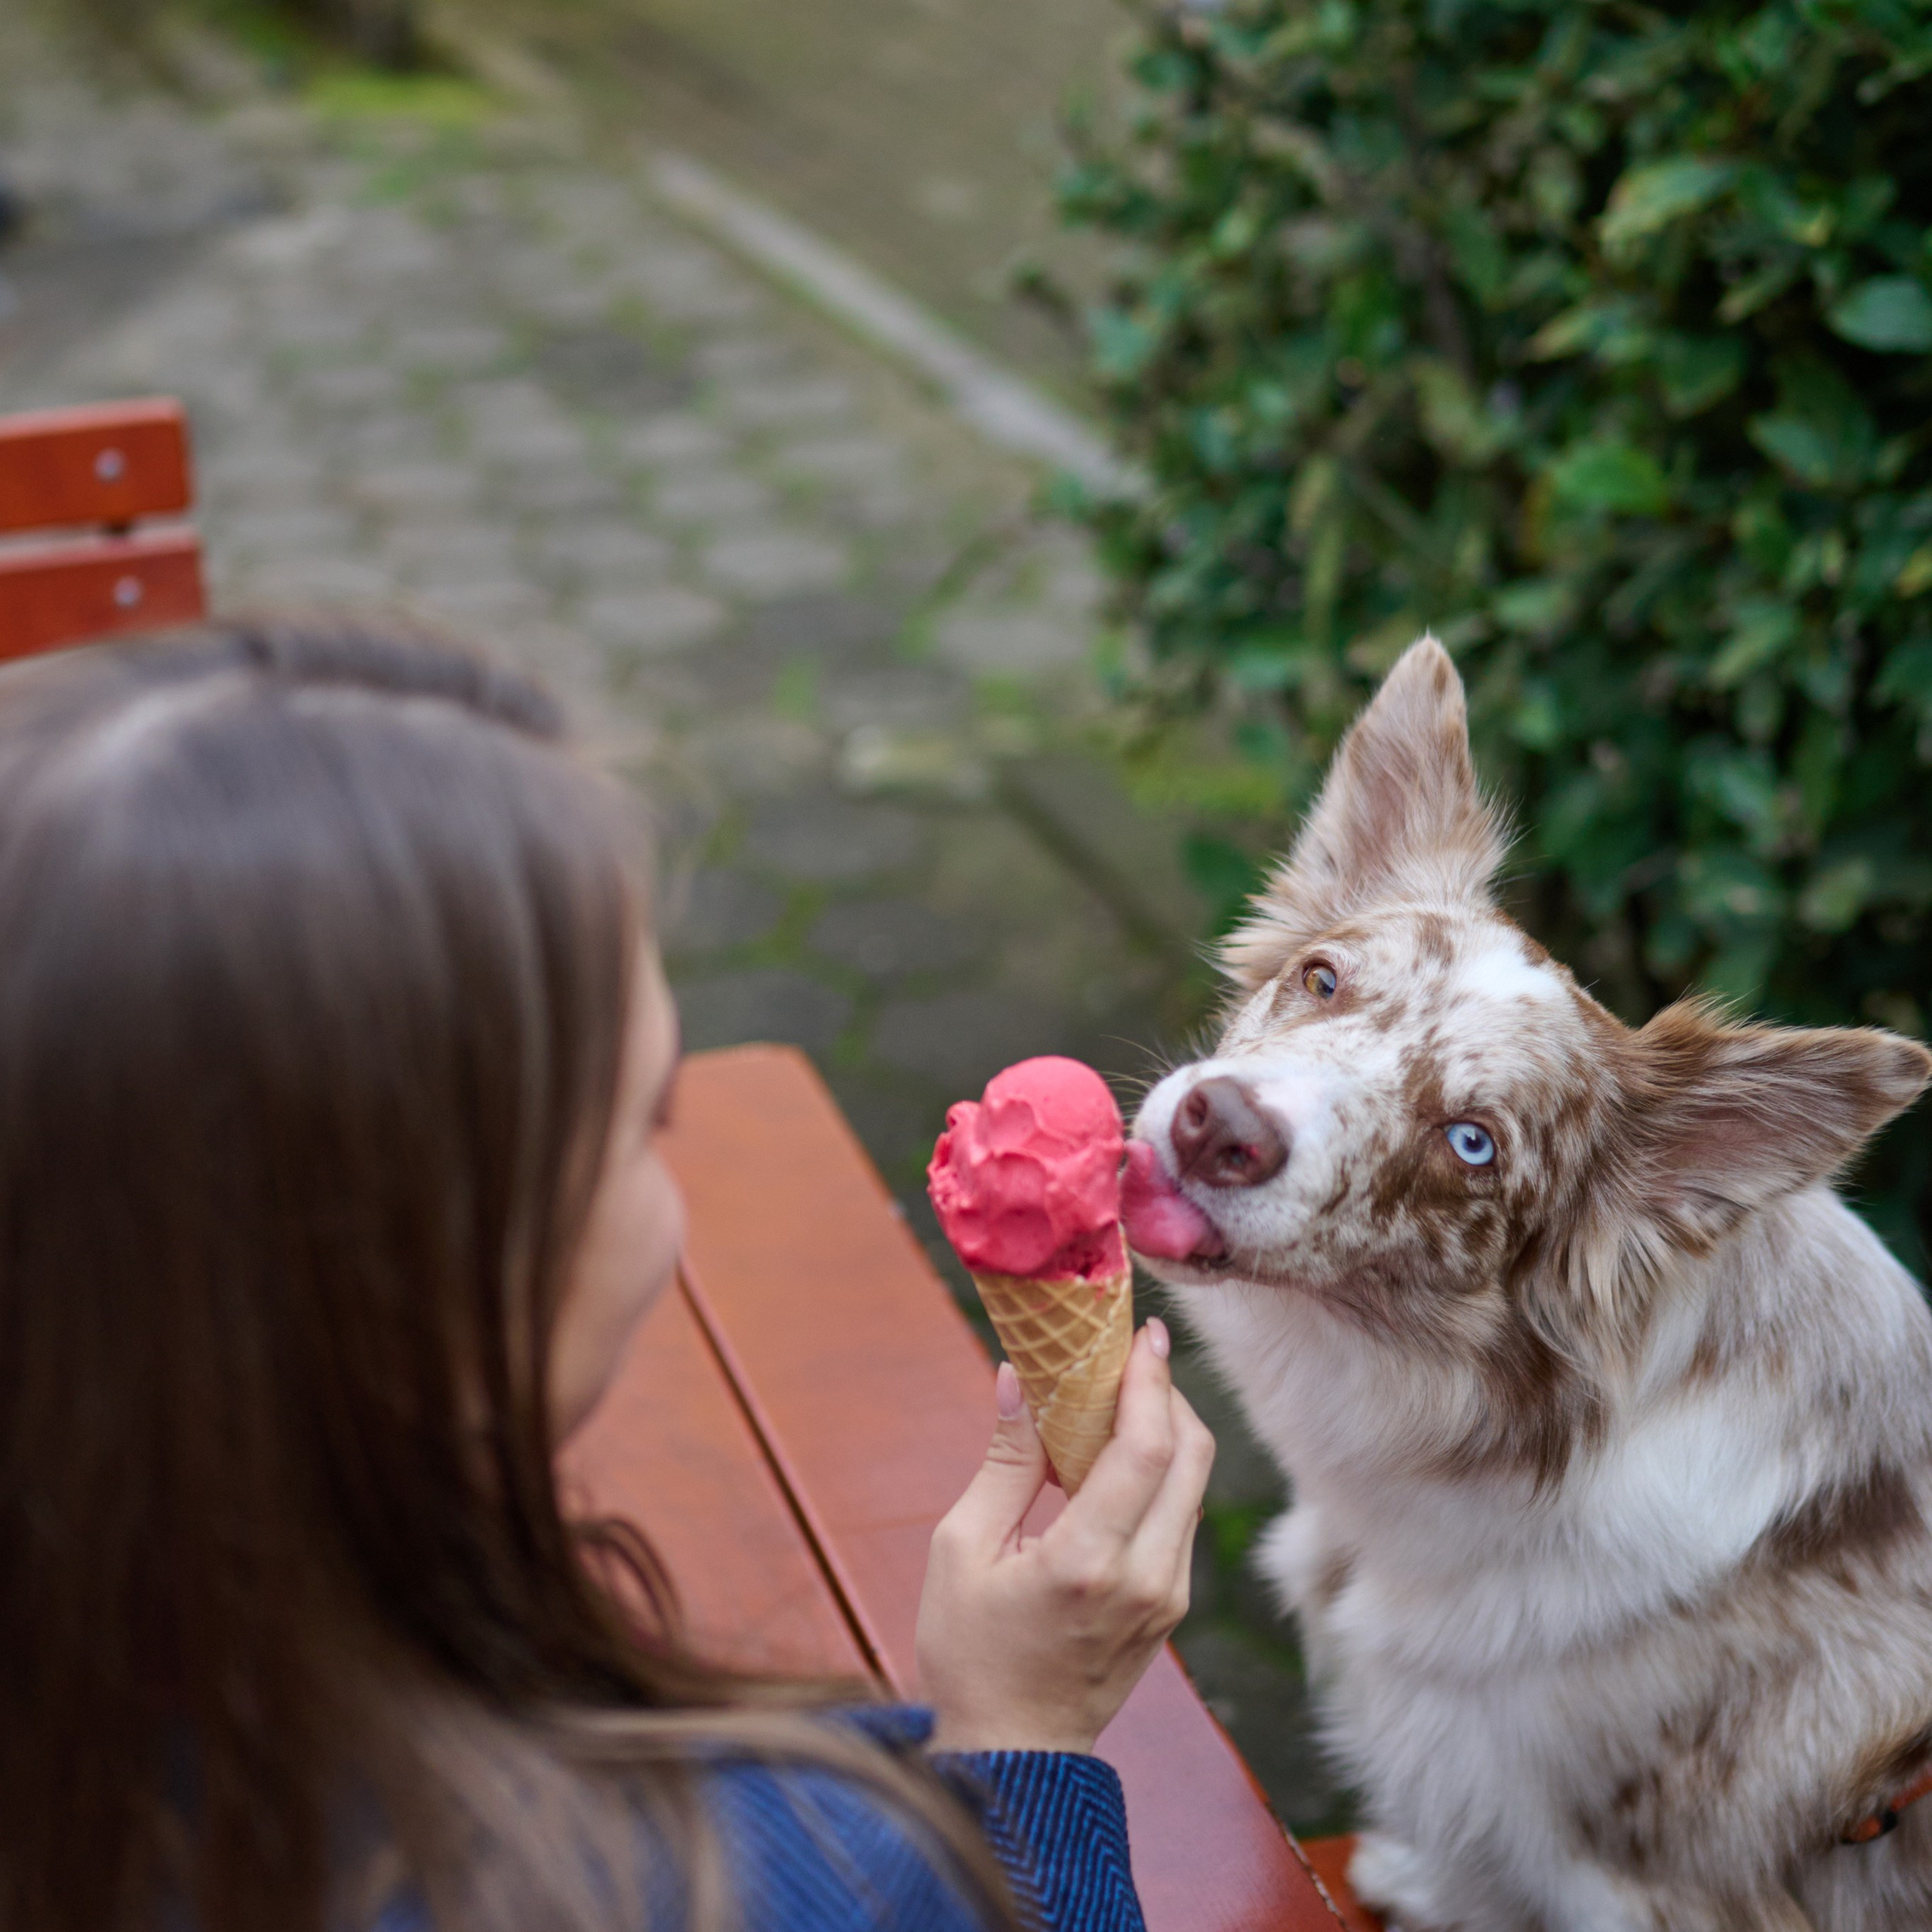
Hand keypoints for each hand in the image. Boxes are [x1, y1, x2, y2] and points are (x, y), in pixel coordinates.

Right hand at [915, 1318, 1215, 1754]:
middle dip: (1168, 1392)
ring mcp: (1168, 1597)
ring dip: (1168, 1428)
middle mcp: (1146, 1579)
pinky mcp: (1172, 1605)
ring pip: (1195, 1483)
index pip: (1146, 1450)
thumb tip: (1019, 1376)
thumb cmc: (971, 1653)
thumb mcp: (962, 1549)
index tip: (1143, 1334)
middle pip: (1192, 1456)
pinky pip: (1182, 1514)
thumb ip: (1003, 1459)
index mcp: (1087, 1563)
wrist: (1014, 1754)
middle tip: (1133, 1353)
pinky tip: (1116, 1455)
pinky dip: (1161, 1469)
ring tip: (1119, 1396)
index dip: (1151, 1381)